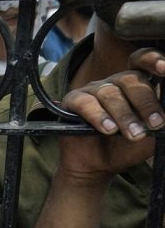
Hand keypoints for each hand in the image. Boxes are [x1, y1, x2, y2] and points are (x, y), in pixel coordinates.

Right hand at [58, 49, 164, 180]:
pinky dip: (98, 116)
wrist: (98, 167)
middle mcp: (115, 82)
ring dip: (124, 116)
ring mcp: (93, 90)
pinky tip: (108, 129)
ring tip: (133, 135)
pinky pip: (85, 103)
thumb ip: (160, 118)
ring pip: (109, 93)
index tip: (164, 69)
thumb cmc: (127, 147)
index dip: (152, 60)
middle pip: (130, 78)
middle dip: (145, 102)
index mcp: (137, 83)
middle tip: (155, 124)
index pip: (143, 61)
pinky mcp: (73, 101)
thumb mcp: (153, 133)